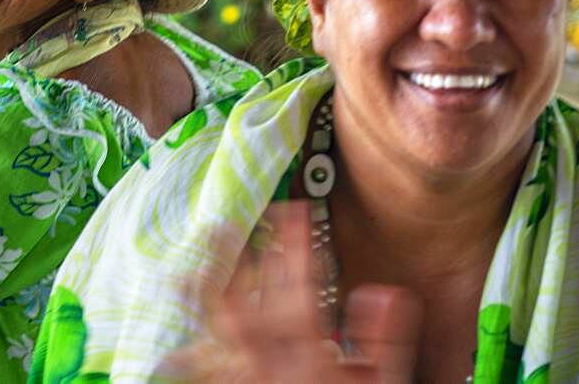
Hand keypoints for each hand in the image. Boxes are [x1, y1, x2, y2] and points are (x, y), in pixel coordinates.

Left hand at [162, 201, 422, 383]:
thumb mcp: (385, 380)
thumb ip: (387, 339)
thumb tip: (383, 292)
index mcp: (310, 356)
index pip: (300, 288)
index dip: (296, 244)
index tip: (295, 210)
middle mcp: (275, 365)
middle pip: (239, 305)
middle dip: (230, 262)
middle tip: (224, 227)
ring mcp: (255, 378)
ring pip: (221, 330)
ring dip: (208, 294)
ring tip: (193, 267)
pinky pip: (214, 362)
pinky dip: (202, 339)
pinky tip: (191, 323)